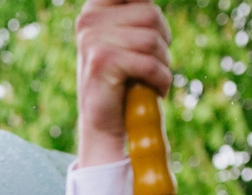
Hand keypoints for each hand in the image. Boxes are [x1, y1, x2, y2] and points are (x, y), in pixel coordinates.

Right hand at [75, 0, 171, 167]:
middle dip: (162, 42)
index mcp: (94, 10)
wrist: (106, 125)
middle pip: (151, 14)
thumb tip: (150, 3)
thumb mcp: (128, 39)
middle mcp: (89, 21)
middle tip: (152, 64)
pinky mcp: (102, 62)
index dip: (148, 7)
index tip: (152, 31)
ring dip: (162, 64)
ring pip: (152, 40)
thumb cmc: (123, 81)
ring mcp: (92, 40)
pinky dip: (160, 80)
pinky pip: (149, 64)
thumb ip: (137, 14)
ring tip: (150, 79)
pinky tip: (154, 90)